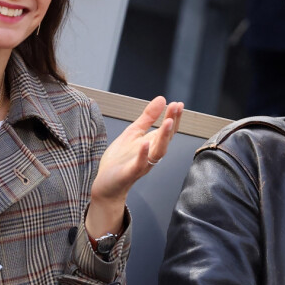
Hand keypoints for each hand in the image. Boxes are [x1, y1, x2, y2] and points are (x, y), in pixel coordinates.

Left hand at [85, 97, 182, 236]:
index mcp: (153, 143)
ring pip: (158, 151)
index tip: (178, 104)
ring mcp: (143, 163)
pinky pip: (140, 164)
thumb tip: (161, 99)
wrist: (107, 184)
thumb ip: (148, 117)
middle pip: (167, 138)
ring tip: (168, 122)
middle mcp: (151, 154)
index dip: (174, 116)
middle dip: (172, 122)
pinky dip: (144, 154)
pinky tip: (145, 143)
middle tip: (176, 108)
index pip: (168, 129)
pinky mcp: (130, 172)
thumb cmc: (120, 160)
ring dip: (164, 136)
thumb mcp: (134, 132)